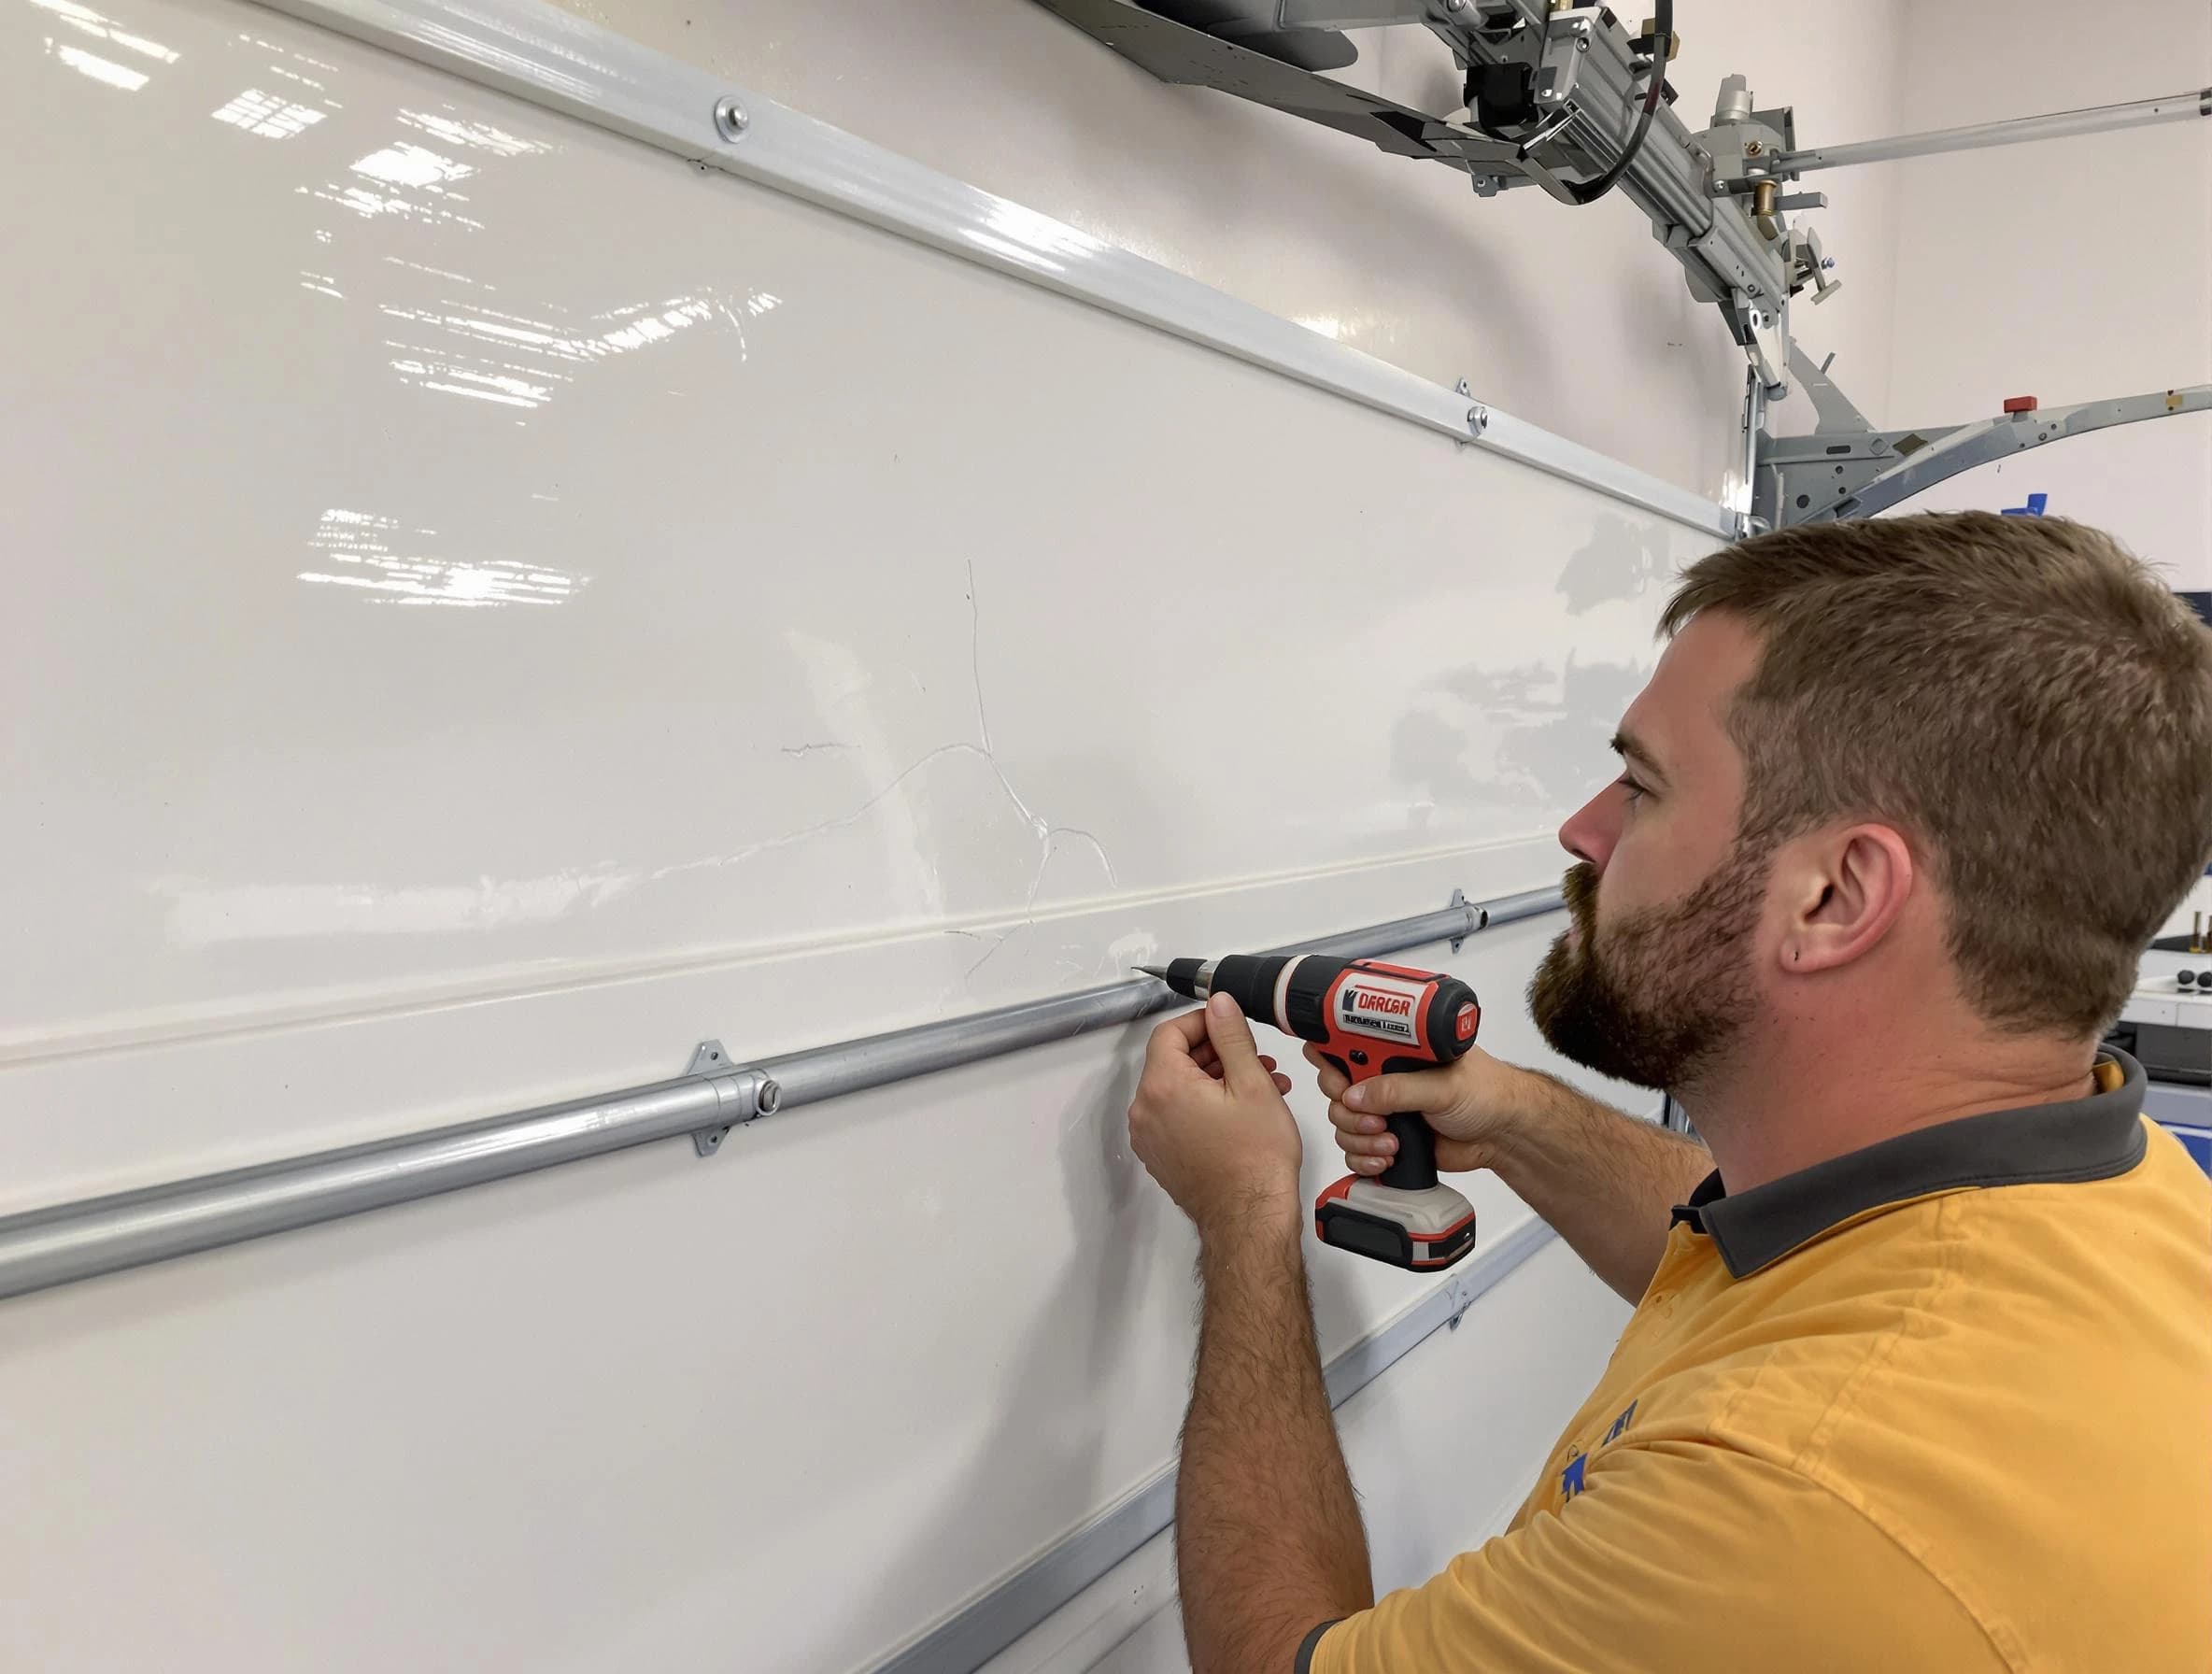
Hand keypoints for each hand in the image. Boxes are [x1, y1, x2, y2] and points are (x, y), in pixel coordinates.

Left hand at [1129, 993, 1300, 1234]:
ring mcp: (1150, 1137)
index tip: (1228, 1024)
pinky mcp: (1161, 1156)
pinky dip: (1204, 1106)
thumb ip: (1231, 1036)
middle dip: (1215, 1053)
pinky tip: (1243, 1111)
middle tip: (1253, 1057)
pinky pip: (1177, 1116)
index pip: (1169, 1032)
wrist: (1250, 1220)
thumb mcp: (1251, 1083)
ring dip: (1216, 1080)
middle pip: (1173, 1060)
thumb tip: (1219, 1004)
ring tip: (1261, 1085)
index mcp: (1162, 1086)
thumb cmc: (1255, 1161)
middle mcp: (1146, 1110)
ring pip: (1178, 1089)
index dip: (1202, 1022)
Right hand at [1303, 1040, 1536, 1179]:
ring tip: (1391, 1142)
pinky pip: (1355, 1152)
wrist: (1504, 1134)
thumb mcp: (1443, 1085)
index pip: (1344, 1048)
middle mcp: (1384, 1079)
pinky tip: (1387, 1158)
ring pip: (1343, 1125)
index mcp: (1395, 1051)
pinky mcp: (1387, 1140)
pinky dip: (1365, 1158)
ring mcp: (1384, 1111)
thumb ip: (1398, 1088)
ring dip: (1360, 1139)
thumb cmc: (1487, 1093)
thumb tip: (1356, 1094)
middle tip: (1375, 1120)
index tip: (1341, 1085)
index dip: (1330, 1064)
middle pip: (1336, 1092)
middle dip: (1347, 1112)